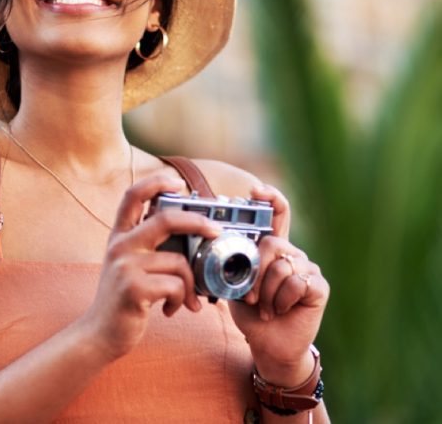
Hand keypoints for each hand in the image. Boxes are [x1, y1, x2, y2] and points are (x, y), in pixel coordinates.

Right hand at [78, 173, 222, 361]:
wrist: (100, 333)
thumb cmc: (124, 297)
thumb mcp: (128, 263)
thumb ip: (148, 245)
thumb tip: (189, 232)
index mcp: (120, 234)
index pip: (133, 195)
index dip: (156, 182)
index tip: (179, 183)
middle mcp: (120, 244)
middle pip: (164, 219)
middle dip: (197, 222)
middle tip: (216, 231)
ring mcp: (126, 265)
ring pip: (178, 262)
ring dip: (191, 284)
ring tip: (187, 299)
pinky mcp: (134, 288)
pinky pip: (175, 286)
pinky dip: (181, 300)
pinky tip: (170, 310)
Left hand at [229, 185, 329, 382]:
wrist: (268, 344)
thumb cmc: (251, 312)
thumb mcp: (234, 284)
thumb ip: (232, 263)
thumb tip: (216, 243)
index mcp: (273, 248)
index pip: (277, 214)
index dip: (270, 198)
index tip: (255, 191)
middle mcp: (292, 253)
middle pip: (273, 243)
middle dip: (256, 272)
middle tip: (250, 295)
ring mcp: (308, 268)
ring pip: (283, 267)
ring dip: (268, 292)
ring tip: (266, 307)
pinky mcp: (319, 286)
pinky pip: (298, 283)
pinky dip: (282, 300)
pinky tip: (281, 310)